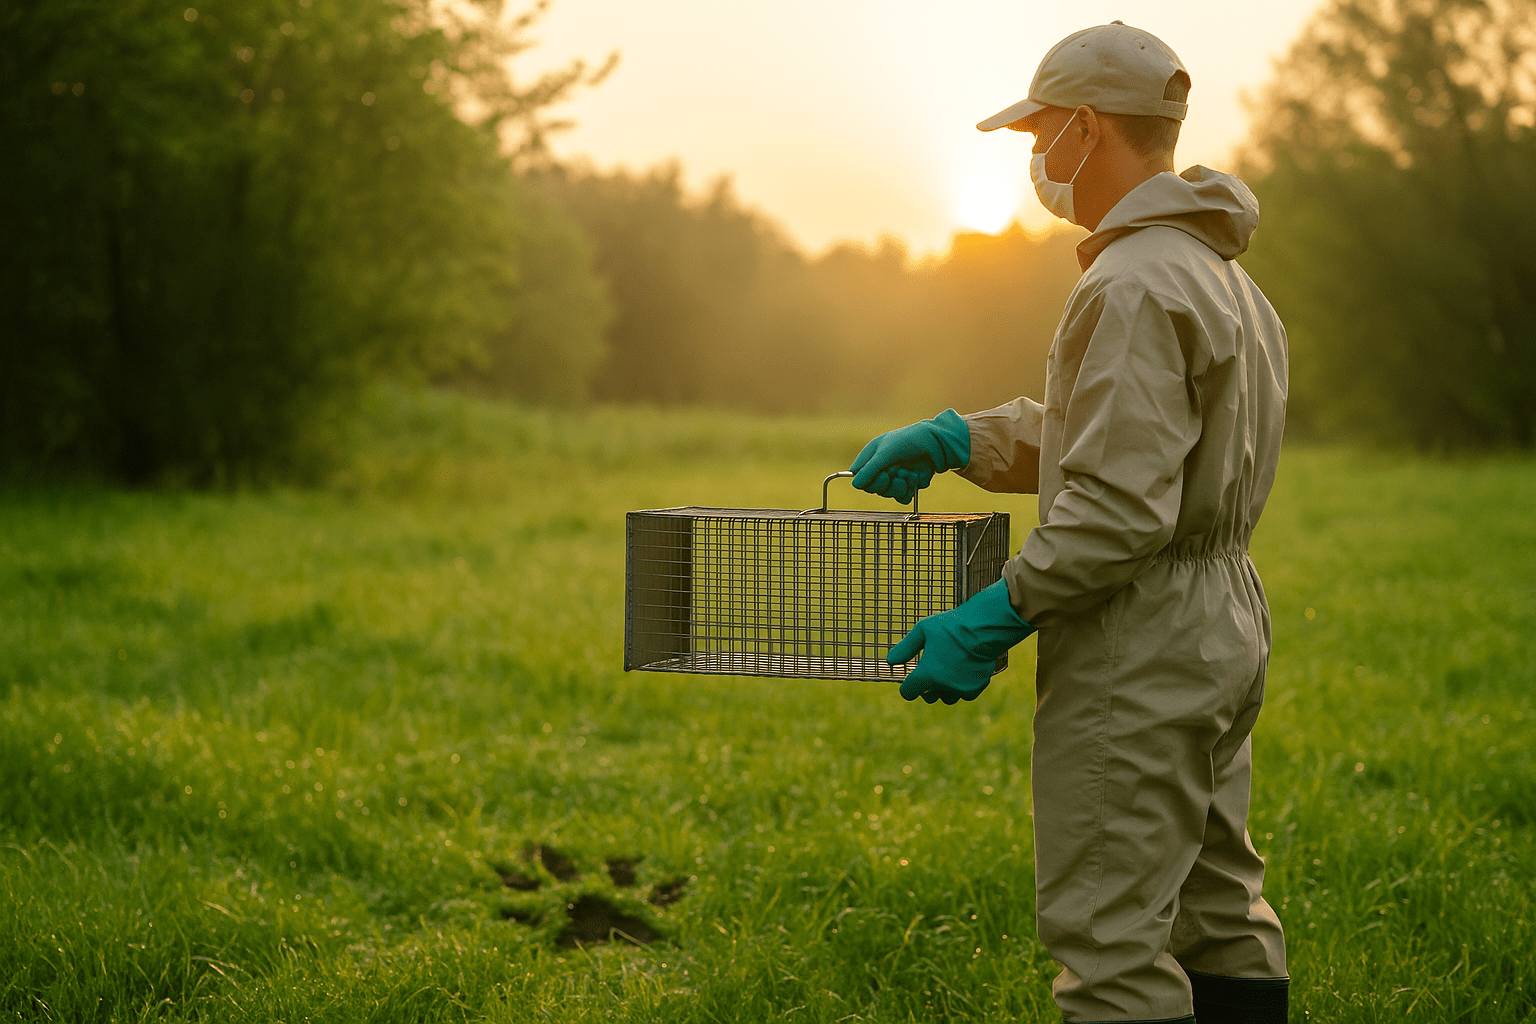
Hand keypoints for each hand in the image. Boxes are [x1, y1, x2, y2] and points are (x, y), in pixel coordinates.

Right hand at [850, 409, 970, 502]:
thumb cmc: (909, 441)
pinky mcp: (908, 485)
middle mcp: (881, 467)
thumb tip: (855, 486)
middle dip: (885, 483)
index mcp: (872, 456)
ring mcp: (894, 477)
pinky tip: (914, 478)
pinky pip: (901, 498)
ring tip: (908, 473)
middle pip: (873, 488)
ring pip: (887, 494)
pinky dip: (908, 490)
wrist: (937, 444)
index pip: (859, 476)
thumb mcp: (886, 453)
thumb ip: (870, 469)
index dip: (867, 479)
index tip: (880, 473)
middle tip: (895, 472)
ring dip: (899, 485)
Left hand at [888, 580, 1034, 703]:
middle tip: (931, 672)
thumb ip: (905, 647)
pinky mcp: (978, 687)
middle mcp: (944, 686)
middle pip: (929, 698)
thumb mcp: (923, 630)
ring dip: (945, 690)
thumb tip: (891, 661)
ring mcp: (962, 688)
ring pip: (948, 698)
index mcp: (927, 674)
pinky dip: (962, 687)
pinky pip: (965, 694)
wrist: (986, 627)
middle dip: (927, 688)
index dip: (907, 686)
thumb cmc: (952, 625)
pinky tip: (963, 671)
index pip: (908, 692)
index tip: (911, 678)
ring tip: (948, 671)